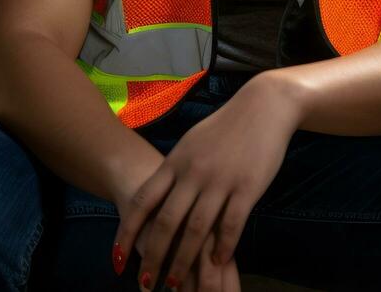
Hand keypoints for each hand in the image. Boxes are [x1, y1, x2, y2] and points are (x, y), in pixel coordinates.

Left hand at [114, 73, 302, 290]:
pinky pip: (231, 224)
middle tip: (147, 284)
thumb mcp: (191, 144)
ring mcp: (221, 180)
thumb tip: (156, 197)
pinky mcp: (248, 187)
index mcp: (175, 162)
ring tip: (176, 284)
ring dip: (184, 261)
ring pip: (196, 230)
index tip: (118, 260)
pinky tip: (217, 262)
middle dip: (154, 257)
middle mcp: (193, 173)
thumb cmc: (225, 128)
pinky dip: (223, 247)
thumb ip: (175, 171)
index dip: (127, 233)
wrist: (263, 106)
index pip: (142, 202)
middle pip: (167, 222)